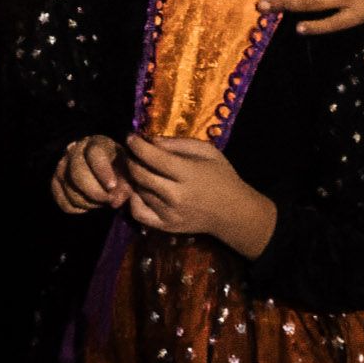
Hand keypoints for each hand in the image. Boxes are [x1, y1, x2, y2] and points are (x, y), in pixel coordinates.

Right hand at [52, 134, 128, 214]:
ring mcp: (62, 166)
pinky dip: (76, 208)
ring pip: (69, 188)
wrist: (105, 168)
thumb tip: (114, 202)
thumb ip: (125, 187)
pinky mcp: (55, 182)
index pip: (95, 155)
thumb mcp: (128, 173)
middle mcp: (75, 151)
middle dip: (94, 192)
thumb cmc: (119, 168)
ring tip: (102, 202)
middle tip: (108, 201)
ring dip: (88, 202)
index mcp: (96, 144)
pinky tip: (89, 205)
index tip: (112, 187)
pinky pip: (62, 201)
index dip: (103, 172)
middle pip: (77, 173)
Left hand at [121, 131, 277, 257]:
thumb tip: (150, 140)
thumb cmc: (221, 176)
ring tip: (137, 167)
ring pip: (139, 191)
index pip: (153, 157)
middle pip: (141, 175)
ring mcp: (169, 214)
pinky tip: (140, 190)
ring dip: (134, 177)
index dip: (137, 145)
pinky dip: (134, 200)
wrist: (232, 212)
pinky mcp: (166, 226)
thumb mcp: (207, 151)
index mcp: (188, 174)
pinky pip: (138, 213)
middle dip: (131, 159)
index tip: (131, 136)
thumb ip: (178, 144)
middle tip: (131, 152)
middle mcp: (176, 196)